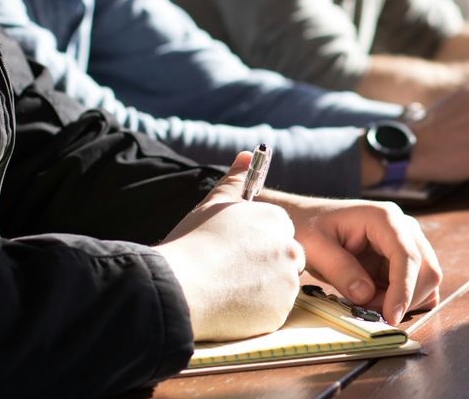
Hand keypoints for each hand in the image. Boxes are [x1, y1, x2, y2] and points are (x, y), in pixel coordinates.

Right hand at [156, 152, 304, 340]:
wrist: (179, 287)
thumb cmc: (193, 242)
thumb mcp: (214, 204)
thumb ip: (235, 180)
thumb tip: (247, 155)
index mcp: (277, 221)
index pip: (279, 233)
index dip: (256, 244)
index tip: (235, 252)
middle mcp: (289, 249)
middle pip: (285, 260)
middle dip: (264, 267)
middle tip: (230, 273)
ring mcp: (287, 283)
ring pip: (279, 287)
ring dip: (260, 290)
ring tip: (226, 289)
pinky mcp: (280, 313)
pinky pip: (272, 312)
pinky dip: (256, 312)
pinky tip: (229, 306)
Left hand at [265, 195, 442, 325]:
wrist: (306, 221)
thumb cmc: (308, 227)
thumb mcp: (315, 247)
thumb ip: (340, 269)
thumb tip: (366, 295)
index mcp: (384, 218)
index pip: (407, 256)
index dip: (403, 289)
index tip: (391, 316)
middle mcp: (404, 228)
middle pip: (427, 269)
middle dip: (404, 298)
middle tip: (369, 311)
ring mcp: (407, 243)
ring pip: (427, 281)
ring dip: (403, 301)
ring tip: (368, 302)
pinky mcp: (403, 260)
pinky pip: (418, 286)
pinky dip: (404, 300)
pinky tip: (377, 300)